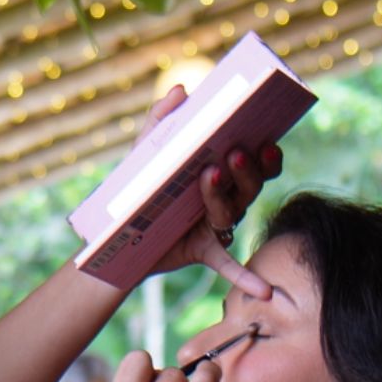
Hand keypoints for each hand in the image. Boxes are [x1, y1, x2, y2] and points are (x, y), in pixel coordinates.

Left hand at [140, 86, 282, 298]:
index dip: (265, 152)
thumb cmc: (138, 189)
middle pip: (249, 184)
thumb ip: (161, 120)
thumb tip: (180, 90)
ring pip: (232, 212)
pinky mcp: (202, 250)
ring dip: (223, 195)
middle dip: (244, 169)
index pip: (253, 160)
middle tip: (230, 153)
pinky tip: (264, 292)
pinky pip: (228, 264)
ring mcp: (215, 226)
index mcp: (219, 172)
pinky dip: (246, 277)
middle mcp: (225, 198)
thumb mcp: (145, 152)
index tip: (265, 139)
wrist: (116, 236)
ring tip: (208, 177)